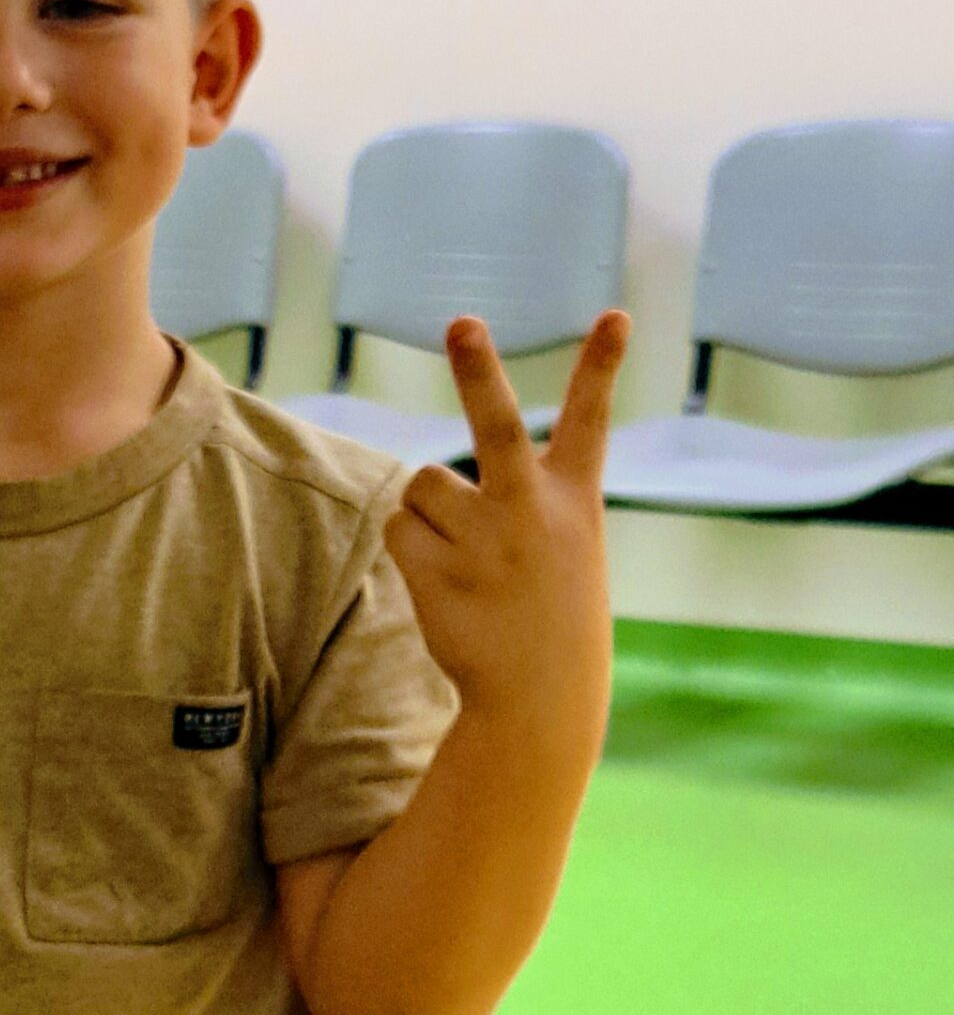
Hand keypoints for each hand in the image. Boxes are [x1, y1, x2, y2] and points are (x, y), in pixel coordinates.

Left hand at [383, 313, 628, 762]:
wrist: (539, 700)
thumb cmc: (551, 614)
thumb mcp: (563, 550)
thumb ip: (513, 503)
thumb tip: (420, 485)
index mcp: (573, 501)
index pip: (590, 419)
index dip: (601, 364)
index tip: (616, 314)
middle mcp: (530, 512)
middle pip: (494, 425)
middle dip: (478, 370)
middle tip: (463, 324)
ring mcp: (483, 543)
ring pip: (423, 485)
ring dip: (428, 514)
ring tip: (463, 560)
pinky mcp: (436, 572)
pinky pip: (397, 529)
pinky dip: (408, 550)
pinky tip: (443, 585)